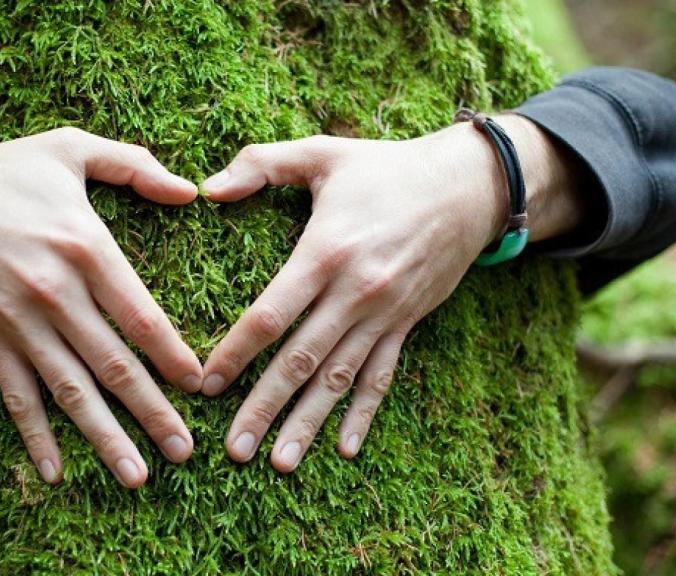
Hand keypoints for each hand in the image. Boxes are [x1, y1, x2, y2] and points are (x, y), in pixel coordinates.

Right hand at [0, 128, 202, 487]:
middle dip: (153, 412)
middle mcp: (57, 293)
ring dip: (105, 437)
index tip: (201, 387)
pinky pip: (17, 396)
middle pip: (114, 365)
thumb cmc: (1, 171)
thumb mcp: (70, 148)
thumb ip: (134, 164)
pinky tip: (54, 473)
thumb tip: (190, 190)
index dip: (174, 356)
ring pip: (71, 391)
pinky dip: (35, 436)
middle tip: (184, 450)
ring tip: (137, 476)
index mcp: (86, 247)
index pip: (142, 316)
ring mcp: (21, 322)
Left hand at [199, 115, 586, 471]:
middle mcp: (354, 293)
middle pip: (300, 361)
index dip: (235, 353)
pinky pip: (381, 377)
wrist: (469, 187)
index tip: (206, 385)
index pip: (270, 316)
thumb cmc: (386, 168)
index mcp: (324, 253)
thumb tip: (207, 187)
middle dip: (264, 407)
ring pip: (339, 379)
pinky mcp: (405, 325)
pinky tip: (344, 449)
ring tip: (280, 463)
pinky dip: (363, 414)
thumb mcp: (322, 153)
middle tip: (234, 450)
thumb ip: (261, 164)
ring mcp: (383, 315)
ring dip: (308, 423)